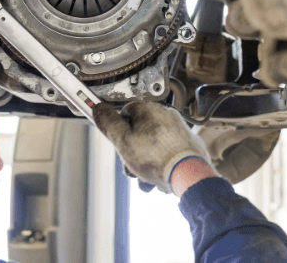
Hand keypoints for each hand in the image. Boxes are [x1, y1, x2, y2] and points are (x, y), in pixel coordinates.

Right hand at [93, 102, 214, 193]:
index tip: (117, 143)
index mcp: (149, 109)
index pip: (125, 112)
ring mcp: (178, 129)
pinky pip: (167, 152)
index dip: (118, 131)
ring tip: (145, 178)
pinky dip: (161, 164)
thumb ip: (109, 124)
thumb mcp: (123, 141)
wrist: (188, 175)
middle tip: (131, 165)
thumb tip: (98, 108)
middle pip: (139, 131)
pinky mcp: (188, 144)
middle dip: (133, 152)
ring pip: (153, 145)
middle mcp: (166, 115)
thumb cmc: (157, 158)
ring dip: (146, 162)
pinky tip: (158, 178)